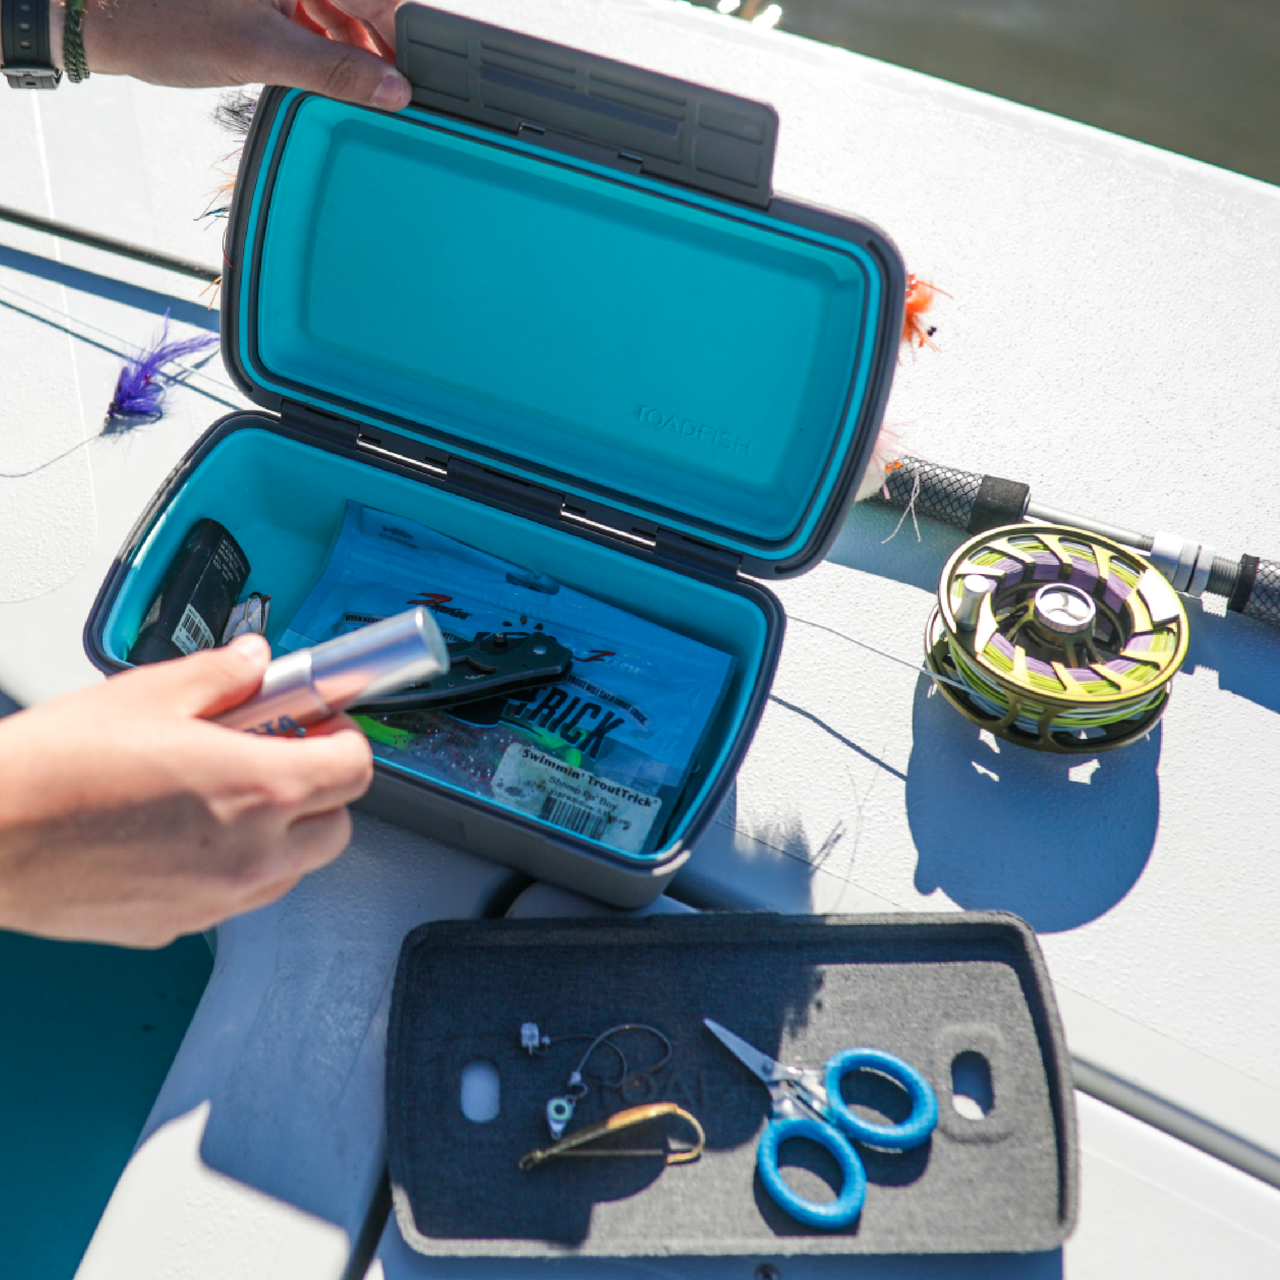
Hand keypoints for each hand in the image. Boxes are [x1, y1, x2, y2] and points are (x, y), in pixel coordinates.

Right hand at [0, 634, 373, 946]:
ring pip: (292, 870)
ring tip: (231, 793)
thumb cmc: (54, 770)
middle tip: (282, 754)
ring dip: (284, 833)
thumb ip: (223, 677)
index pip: (355, 770)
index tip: (323, 724)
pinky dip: (233, 865)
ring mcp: (216, 899)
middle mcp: (250, 854)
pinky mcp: (177, 926)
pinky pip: (235, 896)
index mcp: (260, 790)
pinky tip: (187, 832)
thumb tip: (256, 663)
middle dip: (322, 789)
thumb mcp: (151, 695)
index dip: (346, 738)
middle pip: (337, 828)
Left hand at [55, 0, 411, 111]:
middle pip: (363, 2)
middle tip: (397, 97)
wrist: (101, 15)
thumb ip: (334, 70)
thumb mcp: (259, 52)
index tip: (424, 79)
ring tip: (361, 93)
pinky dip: (325, 44)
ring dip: (353, 50)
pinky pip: (314, 12)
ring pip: (340, 8)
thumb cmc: (162, 19)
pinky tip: (325, 76)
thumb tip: (392, 91)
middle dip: (381, 48)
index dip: (405, 38)